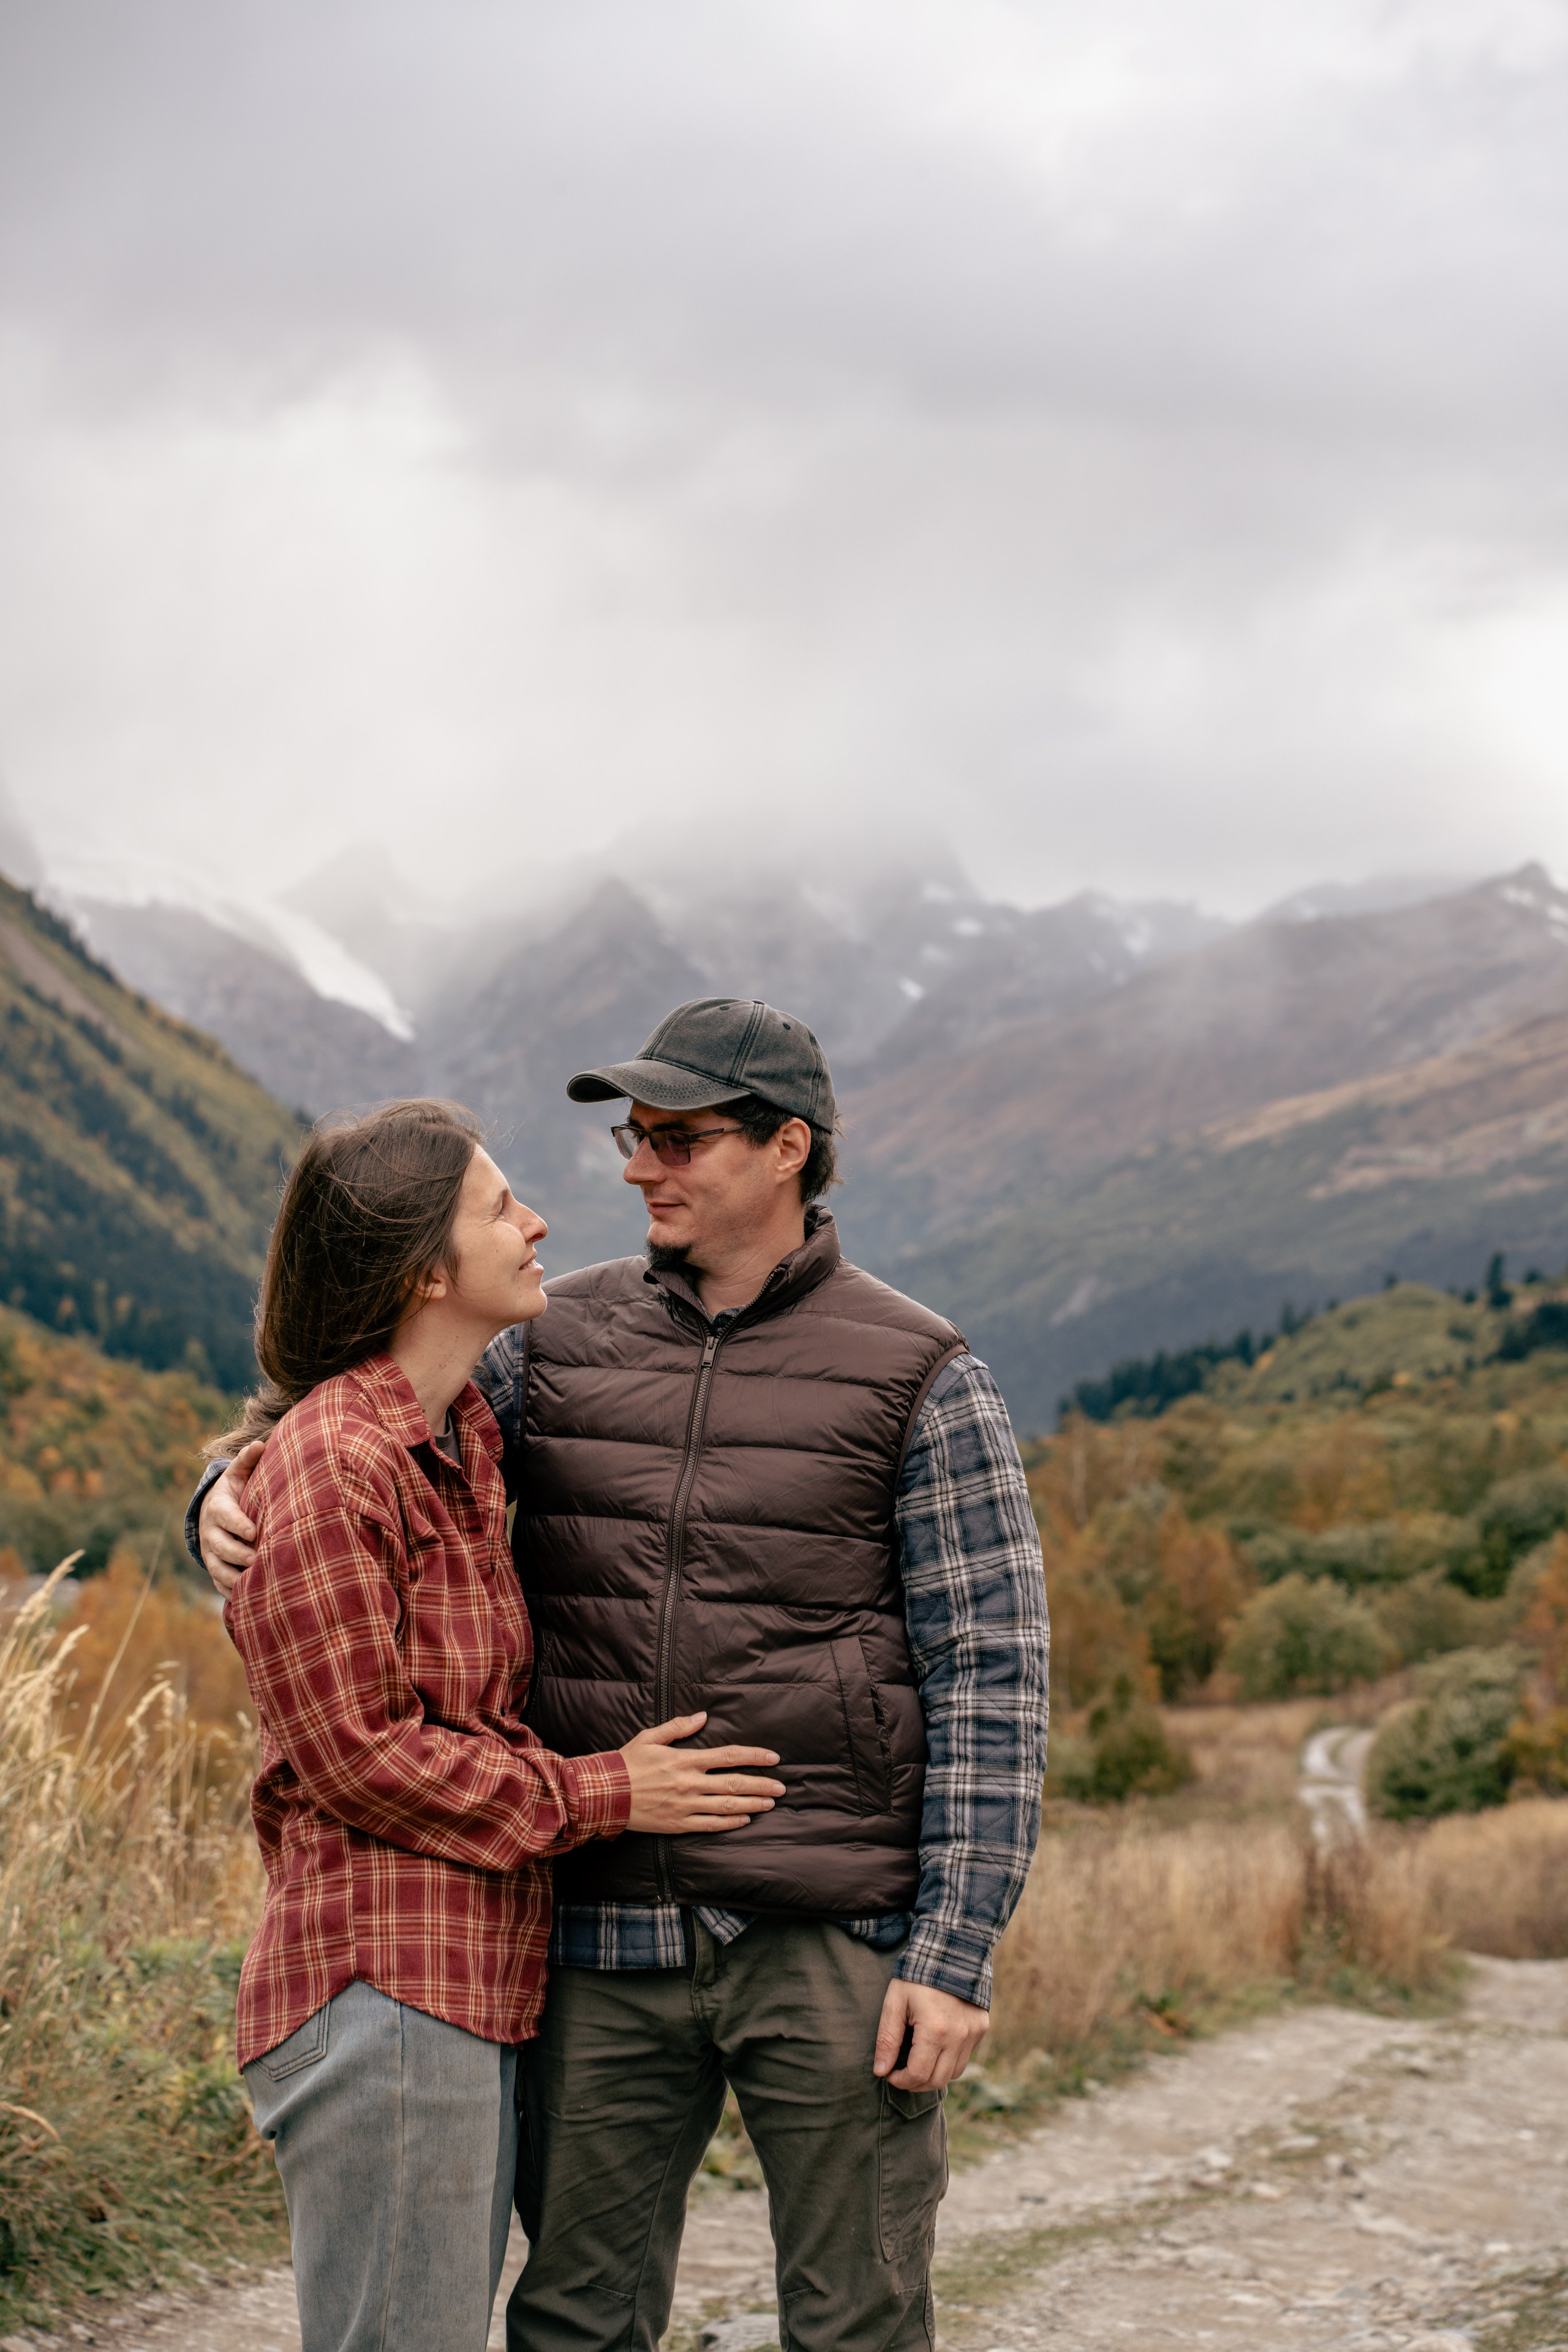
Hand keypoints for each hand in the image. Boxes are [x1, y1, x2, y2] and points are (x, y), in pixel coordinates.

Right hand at [198, 1441, 263, 1598]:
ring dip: (234, 1577)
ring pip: (218, 1568)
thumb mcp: (238, 1475)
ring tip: (254, 1582)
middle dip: (238, 1554)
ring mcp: (211, 1553)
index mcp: (218, 1508)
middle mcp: (210, 1533)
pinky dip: (231, 1591)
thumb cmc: (235, 1492)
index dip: (238, 1524)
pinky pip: (220, 1583)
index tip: (254, 1531)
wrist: (213, 1513)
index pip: (226, 1517)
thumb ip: (247, 1461)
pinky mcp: (215, 1569)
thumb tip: (260, 1444)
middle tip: (257, 1559)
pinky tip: (249, 1598)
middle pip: (220, 1546)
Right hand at [619, 1712, 785, 1834]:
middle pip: (734, 1783)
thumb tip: (703, 1716)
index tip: (773, 1758)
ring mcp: (685, 1806)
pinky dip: (731, 1822)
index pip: (729, 1756)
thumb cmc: (627, 1763)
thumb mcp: (650, 1737)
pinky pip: (711, 1825)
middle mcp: (689, 1783)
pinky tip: (745, 1819)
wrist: (604, 1794)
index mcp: (685, 1760)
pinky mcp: (678, 1824)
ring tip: (770, 1803)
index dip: (754, 1756)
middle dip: (761, 1784)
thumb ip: (679, 1727)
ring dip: (752, 1804)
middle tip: (781, 1787)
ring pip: (727, 1806)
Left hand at [873, 1979, 988, 2092]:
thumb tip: (880, 2071)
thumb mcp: (895, 2003)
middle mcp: (959, 2036)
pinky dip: (949, 2061)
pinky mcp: (981, 2028)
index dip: (900, 2081)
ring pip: (954, 2073)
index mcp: (936, 2030)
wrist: (949, 1950)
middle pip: (938, 2080)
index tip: (889, 2073)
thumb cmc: (916, 1976)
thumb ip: (887, 2039)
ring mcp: (973, 2033)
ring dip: (934, 2075)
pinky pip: (964, 2057)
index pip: (919, 2074)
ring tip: (917, 2063)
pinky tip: (935, 2048)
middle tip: (900, 2073)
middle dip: (916, 2083)